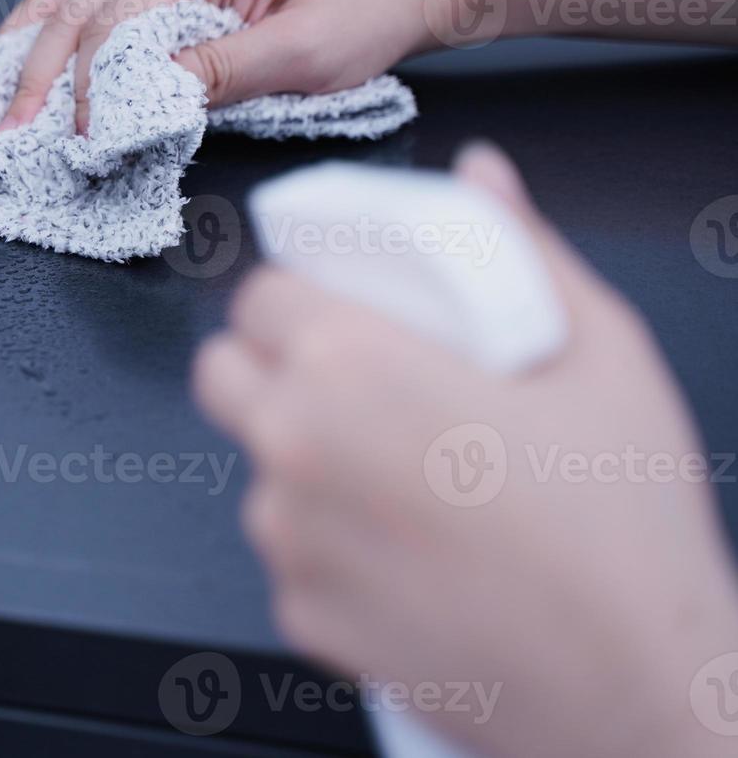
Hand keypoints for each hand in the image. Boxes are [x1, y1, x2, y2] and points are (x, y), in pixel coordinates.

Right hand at [0, 0, 429, 134]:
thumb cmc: (361, 10)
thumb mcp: (302, 52)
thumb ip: (221, 73)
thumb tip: (144, 102)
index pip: (114, 26)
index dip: (89, 89)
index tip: (80, 144)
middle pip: (75, 10)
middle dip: (34, 75)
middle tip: (4, 134)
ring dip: (32, 51)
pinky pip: (94, 2)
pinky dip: (58, 37)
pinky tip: (34, 65)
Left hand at [192, 143, 737, 757]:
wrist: (640, 686)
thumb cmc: (623, 528)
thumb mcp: (599, 353)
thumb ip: (520, 246)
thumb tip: (483, 177)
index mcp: (352, 364)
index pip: (256, 294)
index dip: (293, 296)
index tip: (331, 310)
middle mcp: (296, 446)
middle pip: (224, 373)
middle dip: (269, 365)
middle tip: (348, 382)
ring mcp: (288, 538)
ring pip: (256, 467)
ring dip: (302, 459)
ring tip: (403, 475)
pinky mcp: (300, 613)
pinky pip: (287, 554)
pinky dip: (327, 545)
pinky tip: (408, 549)